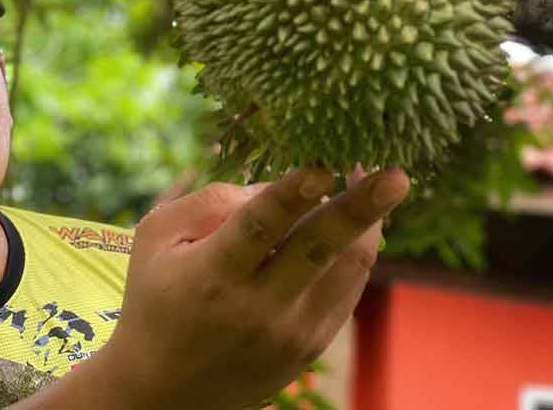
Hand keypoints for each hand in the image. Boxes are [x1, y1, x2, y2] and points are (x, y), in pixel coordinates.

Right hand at [93, 164, 407, 409]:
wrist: (167, 390)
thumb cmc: (156, 298)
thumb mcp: (155, 239)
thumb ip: (206, 202)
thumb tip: (272, 182)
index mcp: (211, 274)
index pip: (258, 228)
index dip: (292, 194)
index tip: (324, 165)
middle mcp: (257, 306)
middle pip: (319, 249)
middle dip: (361, 208)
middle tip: (397, 174)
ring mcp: (292, 331)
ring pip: (348, 268)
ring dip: (369, 223)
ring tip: (382, 183)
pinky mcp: (313, 345)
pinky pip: (349, 289)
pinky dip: (357, 251)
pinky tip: (358, 223)